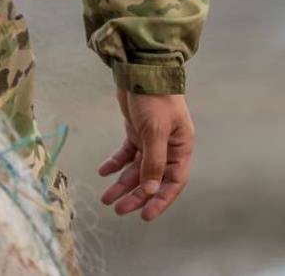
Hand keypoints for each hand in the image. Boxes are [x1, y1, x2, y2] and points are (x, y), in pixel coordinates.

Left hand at [97, 89, 194, 220]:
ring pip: (137, 169)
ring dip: (122, 184)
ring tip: (106, 199)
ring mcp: (151, 139)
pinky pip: (126, 154)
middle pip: (152, 179)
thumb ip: (154, 162)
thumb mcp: (155, 131)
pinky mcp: (136, 131)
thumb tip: (150, 191)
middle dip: (136, 195)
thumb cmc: (155, 99)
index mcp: (181, 147)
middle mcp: (168, 146)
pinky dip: (115, 163)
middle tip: (118, 209)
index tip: (144, 215)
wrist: (141, 69)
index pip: (173, 182)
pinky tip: (103, 172)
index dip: (160, 200)